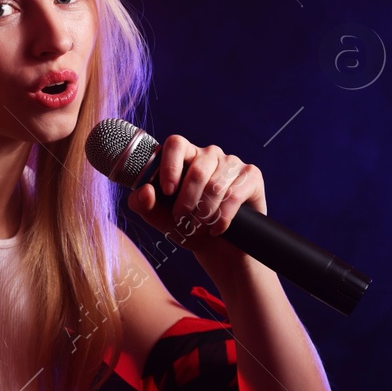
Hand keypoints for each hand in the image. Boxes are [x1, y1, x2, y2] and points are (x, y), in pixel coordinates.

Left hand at [127, 133, 266, 269]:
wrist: (216, 247)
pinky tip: (217, 228)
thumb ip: (140, 203)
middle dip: (186, 201)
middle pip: (197, 170)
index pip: (176, 144)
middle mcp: (209, 154)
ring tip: (199, 226)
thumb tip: (146, 190)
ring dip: (204, 212)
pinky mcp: (251, 176)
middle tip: (182, 219)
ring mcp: (232, 163)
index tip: (167, 192)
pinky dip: (222, 217)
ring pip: (216, 185)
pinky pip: (234, 194)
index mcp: (184, 156)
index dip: (170, 166)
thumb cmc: (184, 224)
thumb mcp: (156, 216)